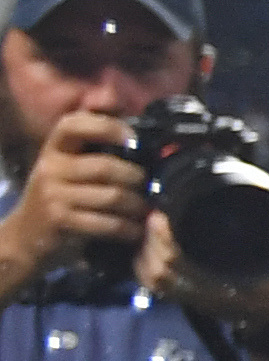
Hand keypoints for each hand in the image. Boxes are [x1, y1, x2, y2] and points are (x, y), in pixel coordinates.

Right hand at [0, 111, 144, 272]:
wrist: (26, 235)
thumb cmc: (59, 196)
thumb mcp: (67, 168)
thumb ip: (93, 151)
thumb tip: (135, 134)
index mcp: (54, 149)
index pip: (73, 125)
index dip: (106, 127)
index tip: (134, 139)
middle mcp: (50, 168)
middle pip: (105, 167)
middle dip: (135, 177)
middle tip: (150, 186)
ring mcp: (53, 195)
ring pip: (112, 196)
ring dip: (137, 205)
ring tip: (146, 209)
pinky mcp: (61, 221)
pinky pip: (107, 223)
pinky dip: (128, 228)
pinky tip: (135, 230)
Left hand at [134, 217, 268, 329]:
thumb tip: (257, 188)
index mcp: (231, 279)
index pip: (184, 259)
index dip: (166, 236)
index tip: (162, 214)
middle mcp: (207, 291)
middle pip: (163, 267)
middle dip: (152, 238)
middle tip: (152, 215)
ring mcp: (195, 298)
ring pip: (155, 277)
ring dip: (146, 252)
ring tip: (149, 230)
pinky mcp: (187, 301)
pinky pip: (155, 287)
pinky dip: (144, 268)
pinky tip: (145, 251)